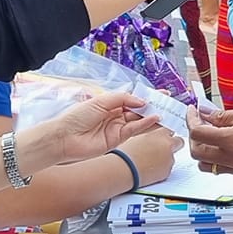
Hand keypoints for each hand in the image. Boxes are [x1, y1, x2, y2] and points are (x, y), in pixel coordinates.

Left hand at [21, 93, 164, 169]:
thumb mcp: (101, 101)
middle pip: (138, 110)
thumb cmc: (77, 116)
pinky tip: (154, 118)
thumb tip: (141, 101)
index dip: (146, 96)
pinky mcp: (117, 140)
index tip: (161, 93)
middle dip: (152, 106)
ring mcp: (117, 128)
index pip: (132, 99)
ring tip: (166, 111)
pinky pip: (134, 130)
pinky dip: (145, 124)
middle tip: (168, 102)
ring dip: (152, 116)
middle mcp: (115, 116)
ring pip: (139, 121)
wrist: (65, 138)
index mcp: (110, 104)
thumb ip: (122, 98)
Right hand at [120, 126, 184, 186]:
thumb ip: (149, 137)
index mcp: (160, 134)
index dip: (166, 135)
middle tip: (164, 149)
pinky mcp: (167, 172)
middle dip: (174, 145)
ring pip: (172, 157)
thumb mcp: (137, 138)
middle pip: (179, 142)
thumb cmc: (126, 153)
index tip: (164, 138)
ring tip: (150, 162)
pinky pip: (167, 169)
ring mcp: (169, 159)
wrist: (124, 169)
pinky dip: (162, 169)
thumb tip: (152, 138)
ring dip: (165, 158)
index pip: (170, 131)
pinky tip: (150, 170)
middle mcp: (168, 145)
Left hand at [187, 107, 232, 174]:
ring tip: (210, 134)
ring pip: (205, 165)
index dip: (191, 119)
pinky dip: (215, 158)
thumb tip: (204, 113)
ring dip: (202, 150)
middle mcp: (230, 158)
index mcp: (230, 141)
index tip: (193, 110)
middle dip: (193, 136)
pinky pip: (221, 169)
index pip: (197, 133)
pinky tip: (224, 144)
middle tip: (199, 121)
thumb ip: (222, 116)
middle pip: (196, 152)